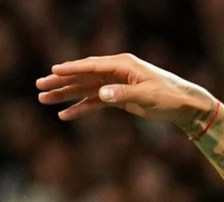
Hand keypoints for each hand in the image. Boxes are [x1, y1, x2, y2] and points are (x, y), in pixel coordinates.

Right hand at [36, 53, 213, 132]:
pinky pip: (95, 102)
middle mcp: (115, 72)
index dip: (72, 69)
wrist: (184, 105)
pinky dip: (82, 108)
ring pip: (85, 90)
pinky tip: (66, 115)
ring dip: (66, 95)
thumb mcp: (146, 96)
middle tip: (39, 87)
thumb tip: (101, 94)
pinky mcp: (119, 98)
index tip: (53, 71)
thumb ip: (123, 95)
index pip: (92, 66)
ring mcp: (115, 85)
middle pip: (83, 77)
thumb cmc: (168, 97)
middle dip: (61, 83)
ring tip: (45, 100)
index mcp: (122, 65)